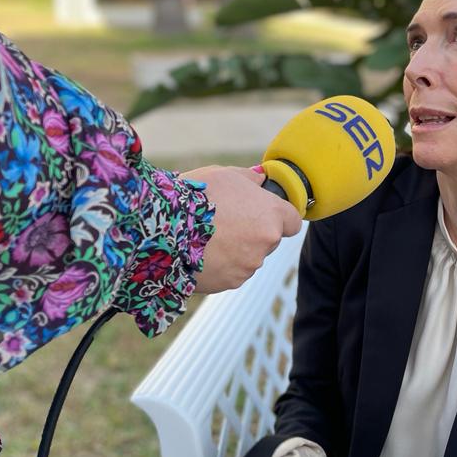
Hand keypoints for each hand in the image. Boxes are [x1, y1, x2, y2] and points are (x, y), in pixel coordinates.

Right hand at [181, 165, 302, 293]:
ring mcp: (250, 264)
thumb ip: (249, 178)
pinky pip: (232, 272)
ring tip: (209, 237)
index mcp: (271, 214)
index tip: (263, 214)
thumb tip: (261, 179)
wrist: (163, 229)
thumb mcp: (224, 175)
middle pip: (269, 239)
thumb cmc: (195, 196)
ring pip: (250, 257)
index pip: (292, 221)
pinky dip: (222, 265)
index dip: (279, 217)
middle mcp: (267, 241)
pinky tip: (203, 252)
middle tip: (226, 222)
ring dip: (237, 250)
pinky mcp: (232, 282)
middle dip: (253, 232)